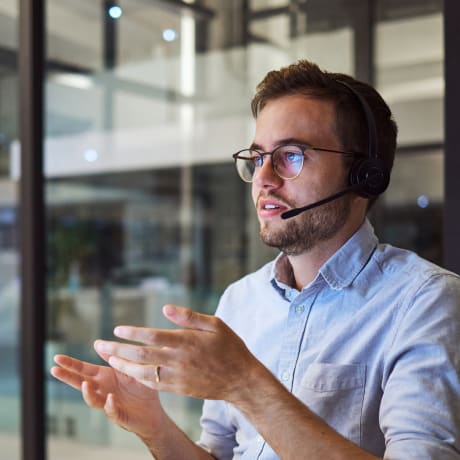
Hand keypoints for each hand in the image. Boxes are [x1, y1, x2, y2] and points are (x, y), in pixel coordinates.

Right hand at [50, 352, 164, 438]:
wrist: (154, 410)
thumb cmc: (140, 387)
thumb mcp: (127, 367)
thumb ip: (113, 357)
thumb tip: (96, 342)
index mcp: (105, 377)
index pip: (84, 369)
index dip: (71, 364)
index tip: (57, 357)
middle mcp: (103, 390)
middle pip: (81, 383)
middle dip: (68, 377)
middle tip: (54, 370)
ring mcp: (108, 404)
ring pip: (93, 400)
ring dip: (87, 393)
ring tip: (85, 384)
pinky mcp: (119, 415)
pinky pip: (112, 411)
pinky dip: (110, 405)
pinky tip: (110, 398)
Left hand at [96, 304, 265, 402]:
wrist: (240, 379)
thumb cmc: (229, 347)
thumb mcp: (215, 324)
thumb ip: (189, 317)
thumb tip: (165, 308)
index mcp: (187, 341)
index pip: (153, 336)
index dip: (133, 333)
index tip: (117, 329)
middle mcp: (179, 360)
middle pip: (142, 356)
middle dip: (118, 350)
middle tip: (100, 345)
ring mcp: (178, 377)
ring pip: (143, 373)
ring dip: (123, 366)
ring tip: (109, 360)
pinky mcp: (179, 389)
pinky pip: (154, 385)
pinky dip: (139, 379)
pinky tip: (129, 373)